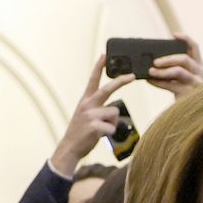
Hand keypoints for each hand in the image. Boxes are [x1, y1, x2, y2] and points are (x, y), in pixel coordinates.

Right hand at [51, 57, 137, 176]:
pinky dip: (110, 133)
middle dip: (121, 81)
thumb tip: (114, 109)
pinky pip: (112, 127)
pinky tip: (100, 136)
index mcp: (85, 100)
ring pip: (114, 113)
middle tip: (132, 76)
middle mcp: (87, 105)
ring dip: (113, 123)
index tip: (104, 55)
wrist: (70, 148)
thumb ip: (97, 108)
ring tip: (102, 129)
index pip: (93, 80)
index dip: (98, 67)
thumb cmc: (81, 132)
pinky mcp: (95, 127)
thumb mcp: (85, 115)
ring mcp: (90, 115)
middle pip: (107, 89)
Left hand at [146, 32, 202, 97]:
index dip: (185, 39)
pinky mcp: (190, 94)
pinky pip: (171, 85)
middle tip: (154, 62)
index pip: (195, 47)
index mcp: (200, 65)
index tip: (173, 35)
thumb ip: (175, 66)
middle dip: (167, 59)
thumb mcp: (182, 77)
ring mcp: (197, 84)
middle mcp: (201, 73)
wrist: (189, 111)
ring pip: (178, 72)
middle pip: (184, 59)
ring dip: (162, 71)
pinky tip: (150, 81)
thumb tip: (154, 59)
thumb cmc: (182, 91)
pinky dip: (159, 82)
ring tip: (150, 71)